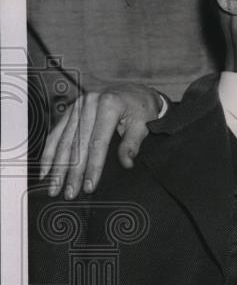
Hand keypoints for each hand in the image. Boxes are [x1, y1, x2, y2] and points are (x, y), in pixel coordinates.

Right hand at [38, 84, 162, 198]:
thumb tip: (127, 163)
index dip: (93, 166)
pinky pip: (56, 133)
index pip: (98, 142)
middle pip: (77, 144)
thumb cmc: (140, 108)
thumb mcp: (143, 124)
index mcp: (109, 105)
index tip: (89, 186)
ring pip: (63, 141)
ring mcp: (77, 106)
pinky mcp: (70, 110)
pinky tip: (45, 170)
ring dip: (57, 167)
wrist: (134, 91)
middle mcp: (89, 103)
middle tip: (68, 193)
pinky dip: (49, 153)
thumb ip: (133, 143)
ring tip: (54, 187)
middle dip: (72, 172)